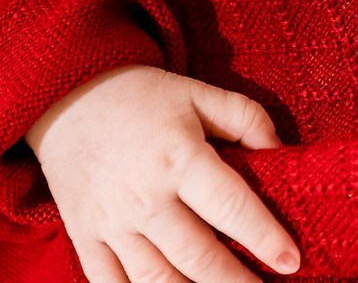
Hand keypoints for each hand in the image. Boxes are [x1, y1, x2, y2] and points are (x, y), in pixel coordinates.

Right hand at [25, 65, 299, 280]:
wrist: (65, 95)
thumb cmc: (143, 96)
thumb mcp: (200, 94)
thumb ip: (247, 119)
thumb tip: (281, 152)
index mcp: (180, 158)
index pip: (231, 206)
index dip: (264, 237)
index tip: (291, 261)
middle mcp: (145, 196)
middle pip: (197, 255)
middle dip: (235, 281)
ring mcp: (111, 222)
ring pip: (157, 279)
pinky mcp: (84, 236)